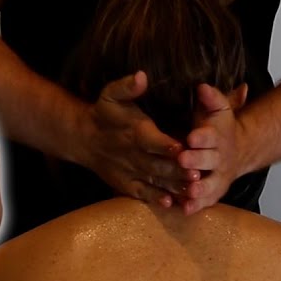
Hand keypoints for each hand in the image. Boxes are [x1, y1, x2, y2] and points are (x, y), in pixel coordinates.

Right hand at [80, 71, 198, 206]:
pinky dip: (154, 199)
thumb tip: (142, 76)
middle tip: (197, 175)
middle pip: (159, 165)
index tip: (182, 148)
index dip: (167, 145)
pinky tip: (169, 204)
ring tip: (191, 192)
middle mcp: (134, 154)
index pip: (153, 140)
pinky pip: (142, 193)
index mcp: (136, 132)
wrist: (83, 138)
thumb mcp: (112, 94)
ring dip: (173, 187)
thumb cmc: (104, 114)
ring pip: (155, 181)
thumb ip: (127, 86)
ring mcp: (130, 171)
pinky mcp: (126, 183)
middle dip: (178, 171)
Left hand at [177, 83, 249, 214]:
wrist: (239, 150)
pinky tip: (185, 209)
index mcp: (217, 137)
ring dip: (200, 189)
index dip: (202, 137)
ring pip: (209, 184)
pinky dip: (196, 205)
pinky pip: (205, 200)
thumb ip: (211, 99)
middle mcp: (219, 158)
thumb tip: (201, 87)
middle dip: (196, 161)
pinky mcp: (212, 192)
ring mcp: (217, 177)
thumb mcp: (217, 110)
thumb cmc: (218, 128)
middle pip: (209, 161)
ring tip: (190, 192)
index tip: (192, 137)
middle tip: (183, 161)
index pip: (210, 136)